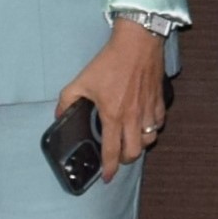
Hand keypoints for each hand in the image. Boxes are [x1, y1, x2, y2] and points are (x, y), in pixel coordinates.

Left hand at [59, 23, 174, 170]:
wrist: (137, 42)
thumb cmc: (110, 60)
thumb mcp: (82, 80)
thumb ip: (67, 101)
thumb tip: (59, 115)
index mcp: (113, 115)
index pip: (112, 152)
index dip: (110, 169)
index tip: (107, 177)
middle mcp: (132, 117)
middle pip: (134, 153)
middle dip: (125, 160)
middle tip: (118, 156)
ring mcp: (148, 110)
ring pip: (149, 140)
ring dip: (140, 145)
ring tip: (130, 140)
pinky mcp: (158, 101)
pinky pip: (159, 123)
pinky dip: (152, 128)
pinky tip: (144, 123)